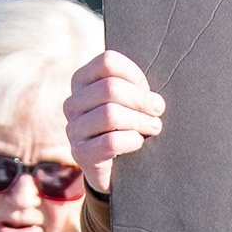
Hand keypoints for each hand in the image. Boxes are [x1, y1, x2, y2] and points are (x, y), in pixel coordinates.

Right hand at [65, 50, 164, 196]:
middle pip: (110, 88)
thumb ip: (134, 88)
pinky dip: (131, 140)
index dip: (133, 74)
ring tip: (154, 126)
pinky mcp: (80, 153)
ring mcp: (73, 128)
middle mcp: (73, 102)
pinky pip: (110, 142)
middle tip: (158, 109)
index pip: (107, 62)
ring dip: (140, 121)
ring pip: (110, 114)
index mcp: (82, 81)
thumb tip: (153, 96)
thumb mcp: (126, 103)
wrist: (112, 168)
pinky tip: (139, 141)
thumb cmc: (124, 127)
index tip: (147, 88)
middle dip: (141, 99)